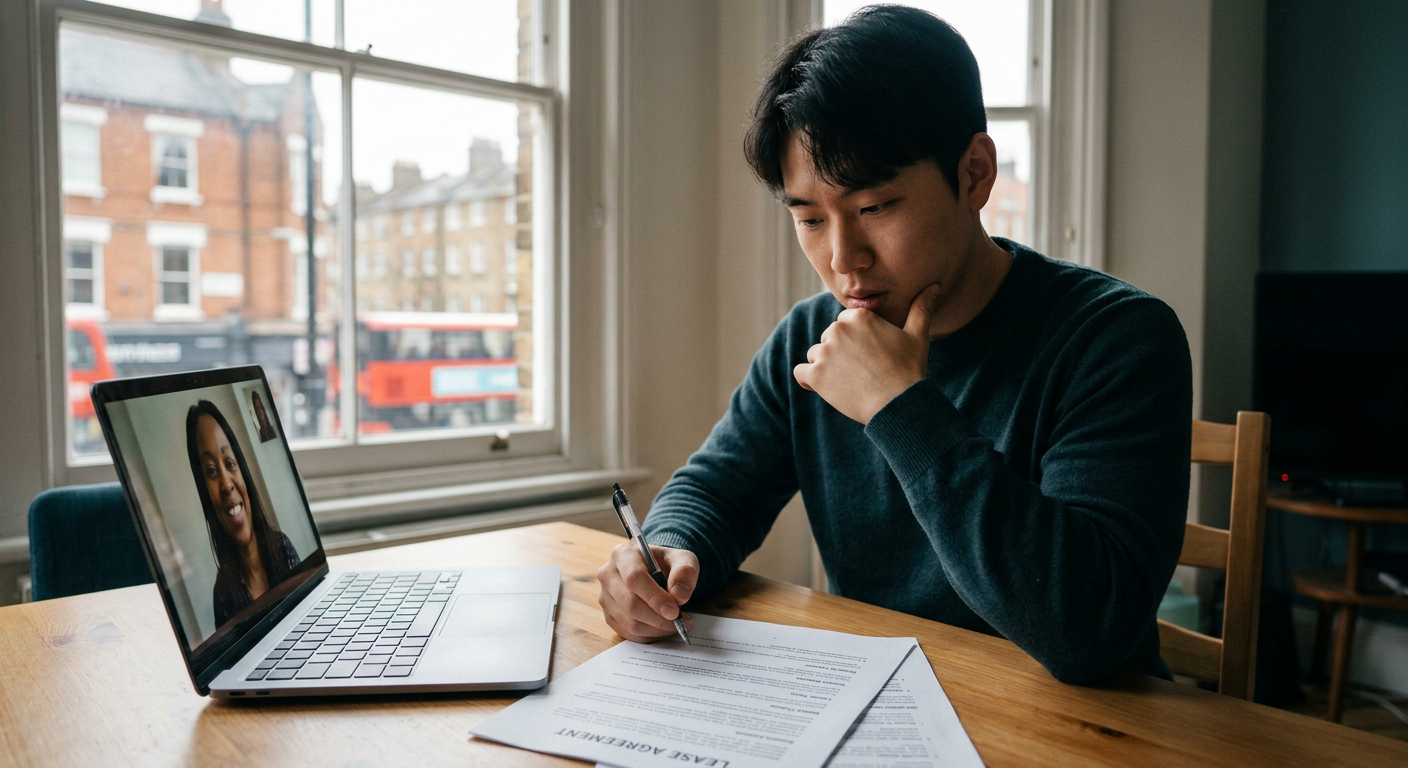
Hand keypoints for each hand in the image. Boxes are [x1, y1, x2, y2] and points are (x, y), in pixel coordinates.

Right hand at [597, 541, 697, 642]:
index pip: (634, 579)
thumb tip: (679, 595)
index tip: (674, 611)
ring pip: (629, 623)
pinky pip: (628, 633)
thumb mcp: (683, 558)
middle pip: (630, 604)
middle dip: (658, 618)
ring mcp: (605, 597)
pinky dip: (649, 635)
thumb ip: (685, 572)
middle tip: (681, 622)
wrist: (655, 571)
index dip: (654, 598)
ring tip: (676, 625)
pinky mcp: (609, 615)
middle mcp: (608, 575)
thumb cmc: (667, 564)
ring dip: (656, 629)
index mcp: (623, 554)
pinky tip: (663, 628)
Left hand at [793, 284, 942, 423]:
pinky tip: (826, 388)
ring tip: (850, 381)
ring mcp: (824, 352)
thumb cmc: (909, 369)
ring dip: (826, 367)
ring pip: (816, 355)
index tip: (869, 355)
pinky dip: (809, 381)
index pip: (844, 324)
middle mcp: (837, 329)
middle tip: (863, 371)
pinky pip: (801, 373)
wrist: (899, 404)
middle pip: (828, 339)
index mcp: (858, 316)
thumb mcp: (918, 335)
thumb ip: (921, 309)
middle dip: (840, 353)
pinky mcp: (815, 374)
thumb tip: (935, 287)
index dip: (855, 340)